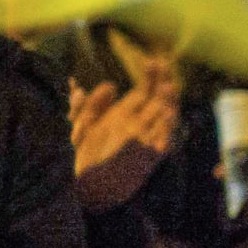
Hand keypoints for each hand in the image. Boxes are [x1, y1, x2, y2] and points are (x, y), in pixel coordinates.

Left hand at [70, 65, 180, 211]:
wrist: (80, 188)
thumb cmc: (80, 156)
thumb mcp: (79, 125)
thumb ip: (85, 106)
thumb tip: (95, 85)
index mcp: (123, 115)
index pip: (145, 91)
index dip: (152, 76)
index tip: (153, 60)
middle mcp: (137, 126)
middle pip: (159, 102)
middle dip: (164, 84)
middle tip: (164, 68)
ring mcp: (143, 143)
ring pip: (164, 121)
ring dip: (168, 104)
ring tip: (168, 88)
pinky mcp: (144, 161)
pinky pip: (160, 146)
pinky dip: (165, 133)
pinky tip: (166, 119)